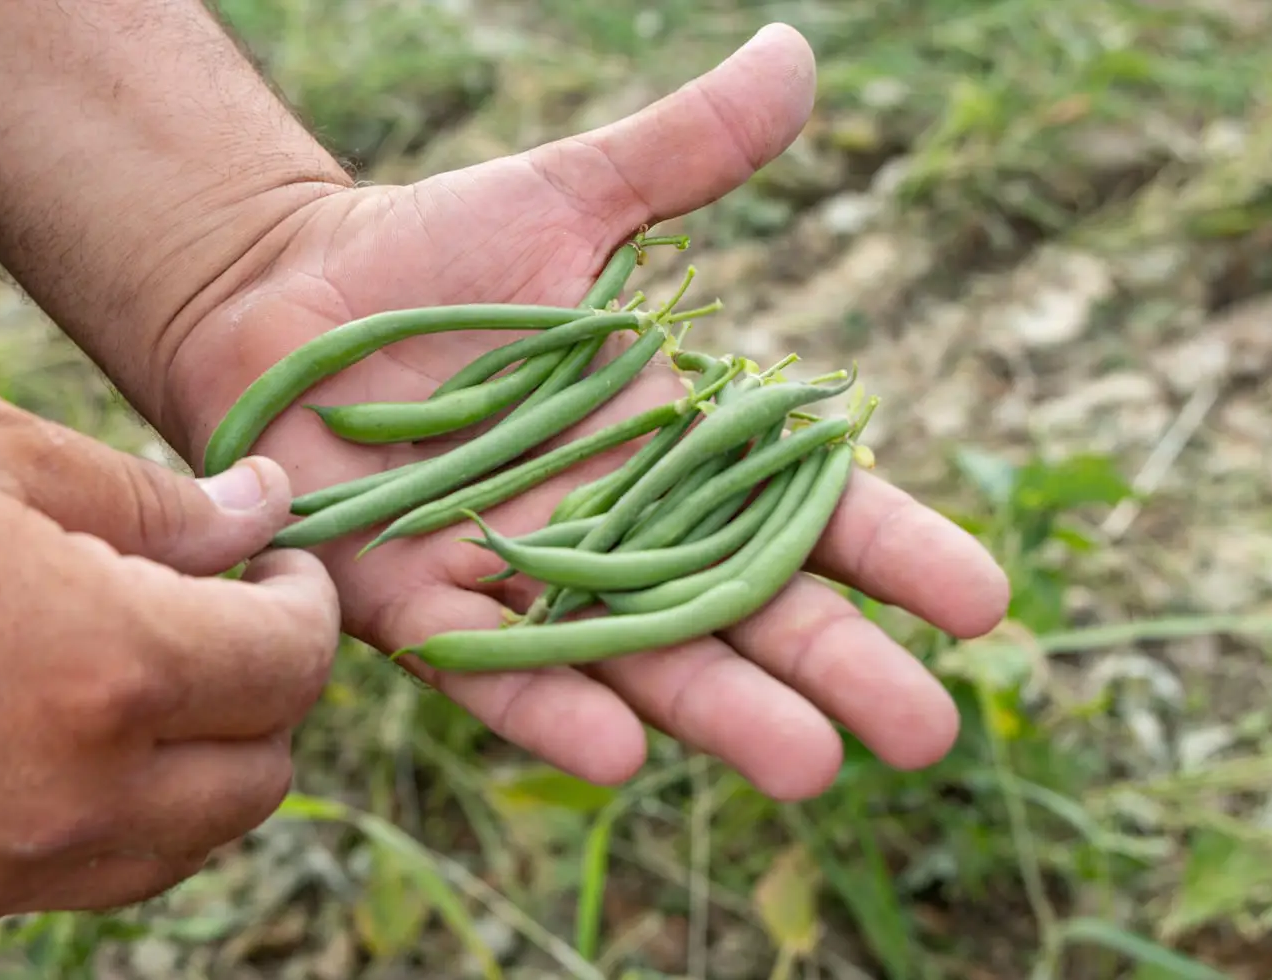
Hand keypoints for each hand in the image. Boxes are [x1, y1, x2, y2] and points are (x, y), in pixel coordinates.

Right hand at [0, 384, 338, 932]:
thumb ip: (149, 497)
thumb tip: (259, 508)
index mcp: (112, 666)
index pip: (293, 660)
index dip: (312, 603)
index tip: (288, 565)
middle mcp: (81, 792)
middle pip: (265, 770)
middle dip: (276, 688)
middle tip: (237, 614)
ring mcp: (12, 864)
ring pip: (194, 838)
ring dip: (215, 759)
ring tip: (169, 672)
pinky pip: (101, 874)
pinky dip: (135, 810)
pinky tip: (90, 735)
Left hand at [162, 24, 1010, 799]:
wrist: (287, 296)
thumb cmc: (436, 252)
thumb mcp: (570, 195)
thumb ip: (683, 152)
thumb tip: (795, 55)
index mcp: (672, 443)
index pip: (806, 507)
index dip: (894, 553)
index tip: (985, 604)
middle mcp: (617, 526)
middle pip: (745, 607)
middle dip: (836, 668)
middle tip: (925, 735)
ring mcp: (524, 575)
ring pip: (638, 656)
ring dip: (719, 712)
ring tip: (805, 766)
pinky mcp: (422, 607)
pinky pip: (494, 667)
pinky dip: (551, 705)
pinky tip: (618, 753)